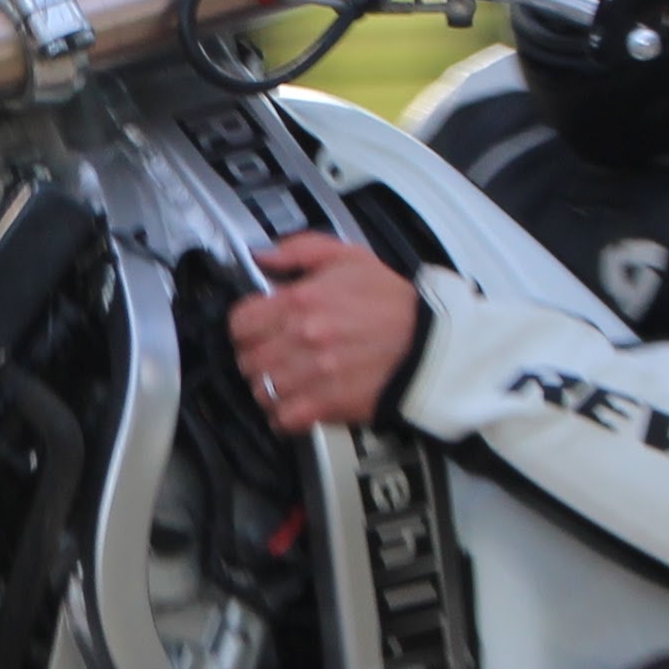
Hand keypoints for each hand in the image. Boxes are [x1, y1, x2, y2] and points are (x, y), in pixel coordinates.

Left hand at [225, 232, 423, 432]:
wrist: (429, 345)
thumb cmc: (393, 304)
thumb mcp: (349, 257)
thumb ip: (299, 249)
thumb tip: (262, 255)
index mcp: (301, 300)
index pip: (239, 321)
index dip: (246, 326)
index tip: (257, 329)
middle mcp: (301, 338)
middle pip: (247, 359)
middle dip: (257, 357)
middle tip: (274, 355)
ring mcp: (312, 374)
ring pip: (261, 390)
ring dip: (269, 387)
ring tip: (286, 380)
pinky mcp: (327, 405)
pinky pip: (283, 419)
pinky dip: (284, 416)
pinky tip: (296, 404)